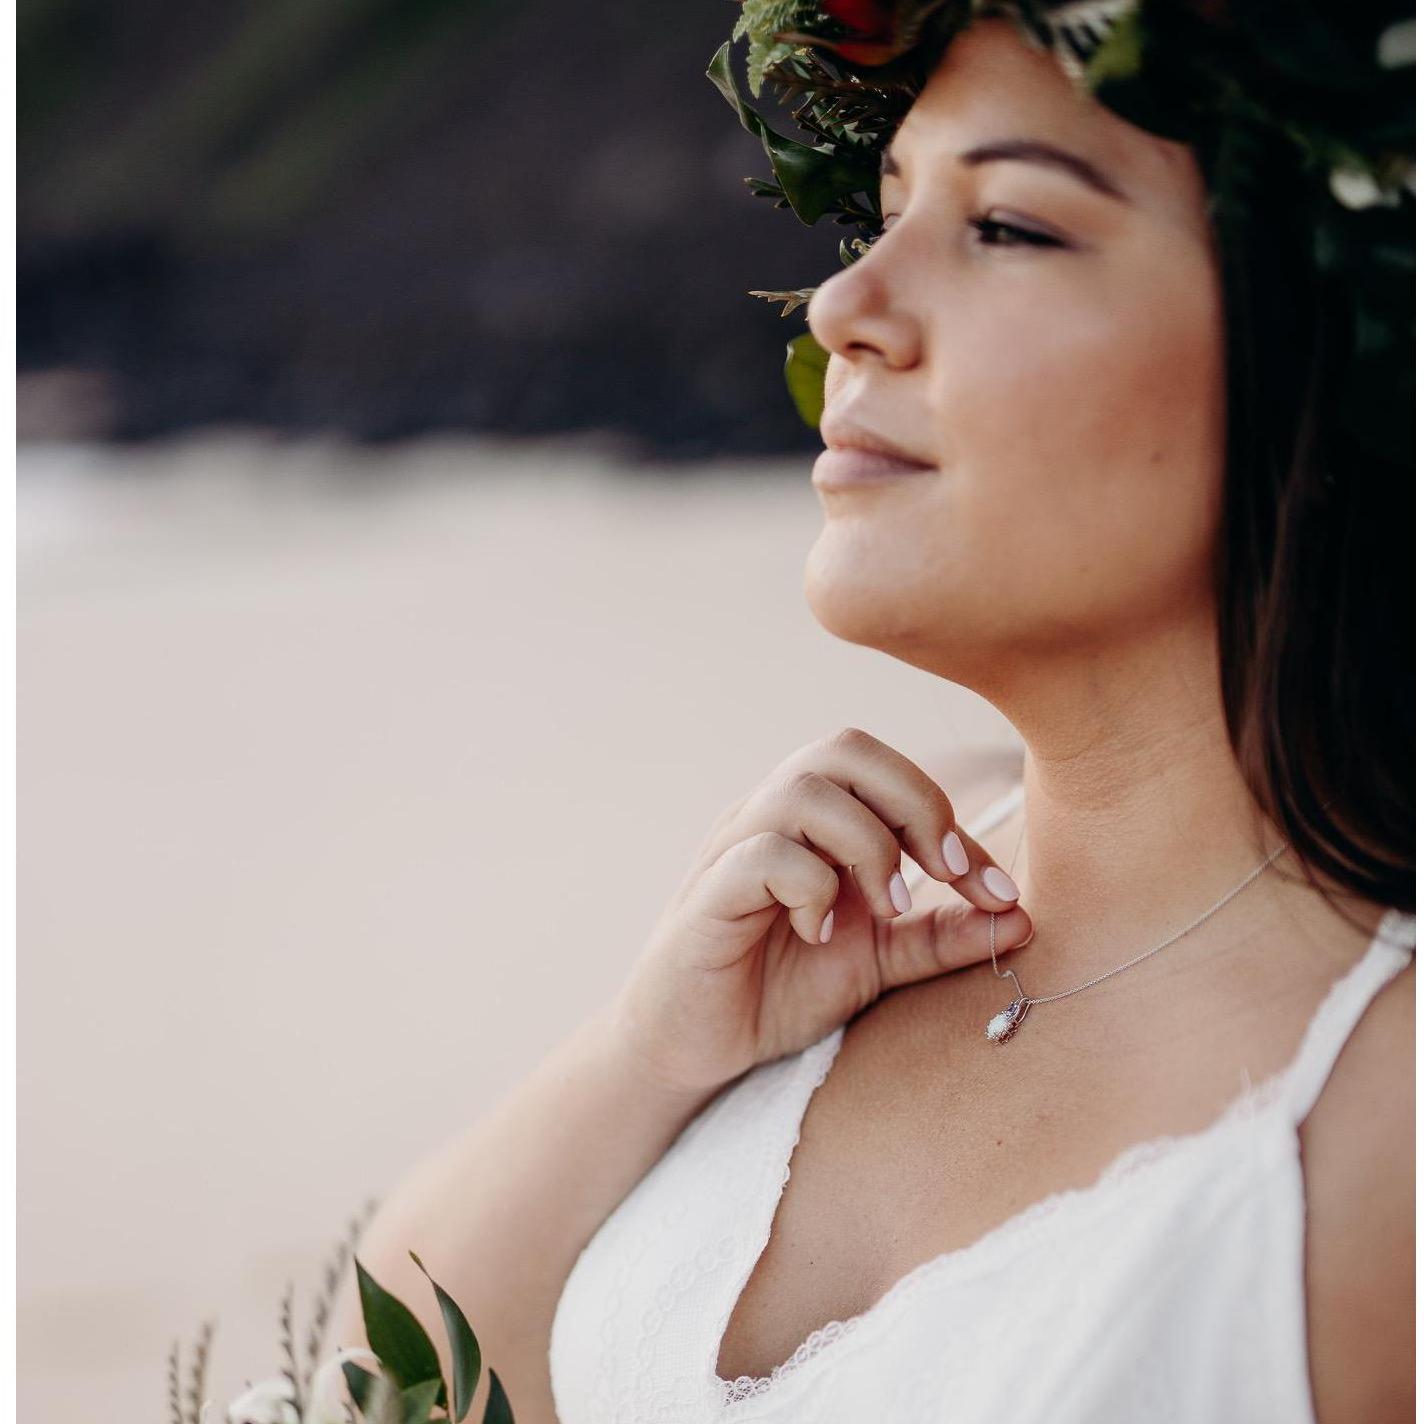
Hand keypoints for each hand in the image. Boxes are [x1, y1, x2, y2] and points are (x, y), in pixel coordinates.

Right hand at [611, 727, 1033, 1095]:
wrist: (694, 1049)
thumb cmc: (778, 991)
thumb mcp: (879, 963)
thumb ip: (941, 936)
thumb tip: (1024, 918)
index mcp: (814, 820)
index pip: (886, 772)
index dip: (947, 817)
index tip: (994, 890)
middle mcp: (770, 816)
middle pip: (844, 750)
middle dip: (914, 805)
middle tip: (944, 875)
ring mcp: (733, 848)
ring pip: (804, 790)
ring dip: (865, 847)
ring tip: (884, 909)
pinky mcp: (708, 894)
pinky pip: (763, 854)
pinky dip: (811, 889)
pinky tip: (818, 936)